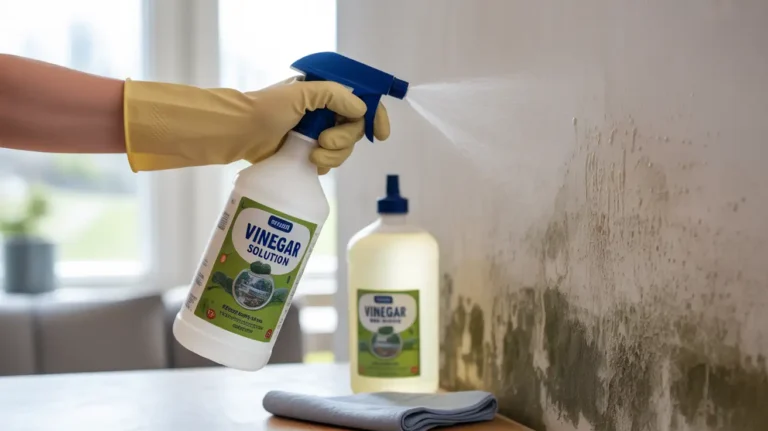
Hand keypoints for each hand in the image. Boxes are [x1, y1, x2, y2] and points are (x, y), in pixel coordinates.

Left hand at [243, 77, 390, 173]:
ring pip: (344, 149)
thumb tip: (361, 109)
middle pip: (355, 129)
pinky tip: (309, 162)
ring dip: (333, 155)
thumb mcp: (301, 92)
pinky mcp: (308, 154)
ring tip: (312, 156)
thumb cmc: (266, 108)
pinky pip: (330, 162)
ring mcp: (317, 134)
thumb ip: (334, 96)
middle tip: (324, 141)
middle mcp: (324, 112)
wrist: (240, 133)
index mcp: (324, 93)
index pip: (360, 101)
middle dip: (344, 138)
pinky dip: (324, 164)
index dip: (375, 116)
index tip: (381, 134)